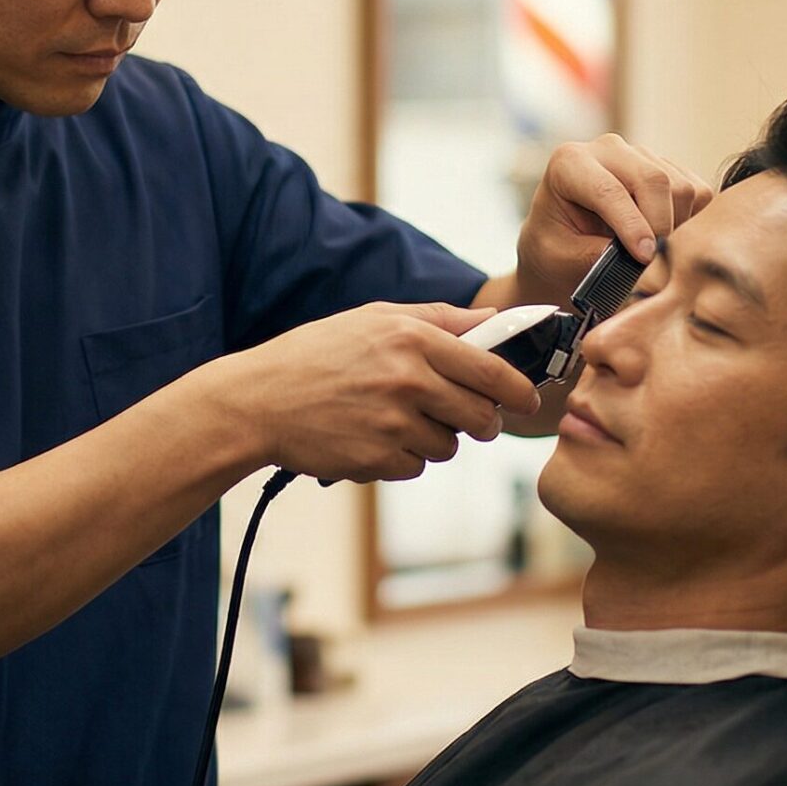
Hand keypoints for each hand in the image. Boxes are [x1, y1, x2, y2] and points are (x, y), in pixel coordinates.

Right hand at [203, 303, 542, 483]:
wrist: (258, 401)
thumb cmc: (316, 354)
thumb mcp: (375, 318)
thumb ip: (439, 319)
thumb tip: (492, 319)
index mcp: (413, 339)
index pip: (491, 371)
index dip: (518, 390)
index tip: (527, 400)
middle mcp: (409, 380)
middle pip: (480, 417)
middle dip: (481, 422)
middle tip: (466, 418)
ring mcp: (394, 423)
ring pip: (449, 446)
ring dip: (434, 438)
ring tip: (396, 420)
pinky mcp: (378, 459)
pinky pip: (416, 467)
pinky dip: (402, 458)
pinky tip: (372, 437)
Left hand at [510, 135, 709, 309]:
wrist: (563, 243)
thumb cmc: (554, 250)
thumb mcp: (561, 258)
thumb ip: (597, 256)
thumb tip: (641, 258)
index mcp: (569, 163)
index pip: (608, 190)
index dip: (631, 225)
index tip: (644, 258)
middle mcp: (608, 149)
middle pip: (653, 179)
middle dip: (660, 225)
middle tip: (654, 262)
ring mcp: (641, 155)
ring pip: (680, 187)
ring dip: (676, 227)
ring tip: (655, 255)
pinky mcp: (668, 168)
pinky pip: (698, 193)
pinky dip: (691, 222)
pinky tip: (666, 240)